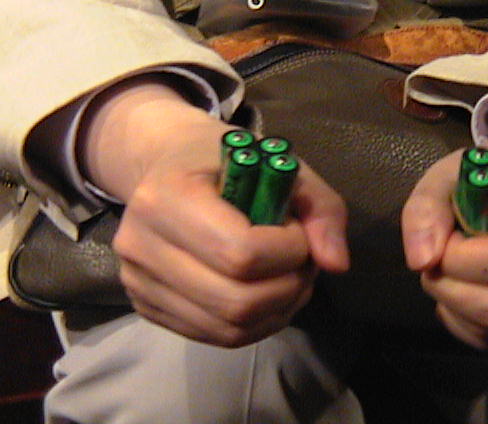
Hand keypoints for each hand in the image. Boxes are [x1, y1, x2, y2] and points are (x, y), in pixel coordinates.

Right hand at [78, 76, 348, 346]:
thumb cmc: (230, 161)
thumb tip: (337, 265)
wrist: (168, 168)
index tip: (298, 230)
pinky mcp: (146, 309)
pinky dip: (257, 323)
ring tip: (289, 277)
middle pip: (236, 301)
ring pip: (229, 328)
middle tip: (301, 261)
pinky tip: (268, 294)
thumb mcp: (283, 165)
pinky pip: (217, 337)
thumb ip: (321, 209)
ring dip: (279, 309)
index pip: (241, 253)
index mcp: (167, 196)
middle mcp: (139, 245)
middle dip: (289, 286)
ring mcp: (138, 283)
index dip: (289, 252)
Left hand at [401, 96, 487, 349]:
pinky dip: (467, 322)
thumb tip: (421, 261)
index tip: (442, 239)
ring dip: (455, 307)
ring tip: (450, 272)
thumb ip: (427, 208)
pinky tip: (464, 292)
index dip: (458, 260)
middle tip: (437, 260)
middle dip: (450, 288)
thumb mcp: (452, 173)